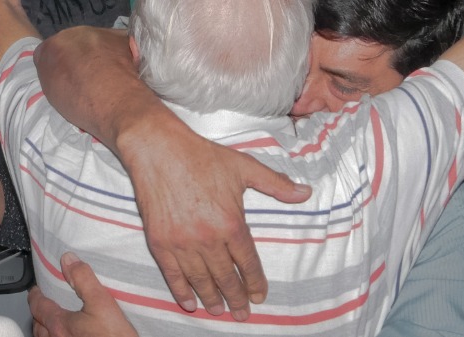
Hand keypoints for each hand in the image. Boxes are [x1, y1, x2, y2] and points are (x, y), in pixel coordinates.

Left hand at [29, 253, 136, 336]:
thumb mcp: (101, 301)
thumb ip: (83, 279)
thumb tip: (68, 260)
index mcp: (59, 324)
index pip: (38, 306)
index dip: (35, 295)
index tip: (36, 290)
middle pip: (38, 325)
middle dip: (39, 313)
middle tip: (43, 304)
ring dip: (45, 329)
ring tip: (52, 323)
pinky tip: (67, 336)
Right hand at [121, 121, 311, 317]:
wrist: (158, 149)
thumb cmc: (202, 156)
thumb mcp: (244, 167)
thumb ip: (275, 184)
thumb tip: (305, 193)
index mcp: (231, 223)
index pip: (248, 263)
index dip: (255, 283)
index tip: (259, 296)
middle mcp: (208, 239)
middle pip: (226, 278)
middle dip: (236, 298)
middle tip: (241, 314)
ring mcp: (182, 243)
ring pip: (201, 281)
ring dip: (212, 299)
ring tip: (219, 310)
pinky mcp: (160, 242)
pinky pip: (173, 275)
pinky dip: (181, 291)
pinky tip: (190, 302)